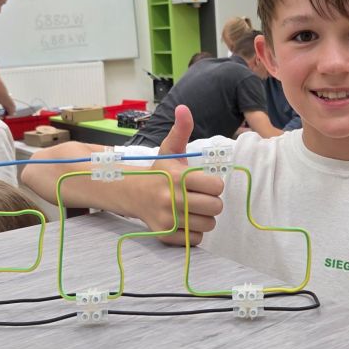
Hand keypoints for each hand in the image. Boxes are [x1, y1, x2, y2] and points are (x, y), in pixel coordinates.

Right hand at [144, 105, 224, 245]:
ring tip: (193, 210)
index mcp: (178, 177)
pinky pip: (195, 239)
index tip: (204, 183)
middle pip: (215, 208)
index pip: (216, 186)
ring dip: (204, 218)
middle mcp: (172, 199)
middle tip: (200, 198)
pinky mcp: (164, 235)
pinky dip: (194, 232)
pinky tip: (185, 221)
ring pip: (207, 225)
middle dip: (211, 202)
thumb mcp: (169, 150)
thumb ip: (181, 130)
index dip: (214, 185)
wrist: (132, 194)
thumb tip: (183, 108)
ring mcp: (167, 219)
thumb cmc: (158, 172)